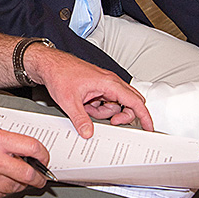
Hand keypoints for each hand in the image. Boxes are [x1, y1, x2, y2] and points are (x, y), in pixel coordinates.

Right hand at [0, 128, 48, 197]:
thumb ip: (8, 144)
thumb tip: (29, 155)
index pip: (32, 148)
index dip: (44, 155)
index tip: (44, 159)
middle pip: (29, 174)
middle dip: (39, 178)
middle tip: (41, 178)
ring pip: (16, 188)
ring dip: (19, 184)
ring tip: (11, 177)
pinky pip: (1, 196)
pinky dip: (3, 190)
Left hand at [25, 46, 153, 136]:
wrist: (50, 64)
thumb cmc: (60, 74)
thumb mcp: (69, 101)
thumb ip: (81, 119)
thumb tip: (88, 132)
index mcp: (108, 82)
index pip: (134, 101)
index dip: (144, 115)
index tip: (149, 127)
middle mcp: (109, 82)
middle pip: (129, 103)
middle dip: (122, 115)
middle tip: (112, 123)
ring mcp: (104, 84)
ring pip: (115, 104)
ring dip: (105, 112)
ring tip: (88, 109)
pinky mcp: (98, 87)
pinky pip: (105, 102)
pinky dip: (97, 108)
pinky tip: (85, 105)